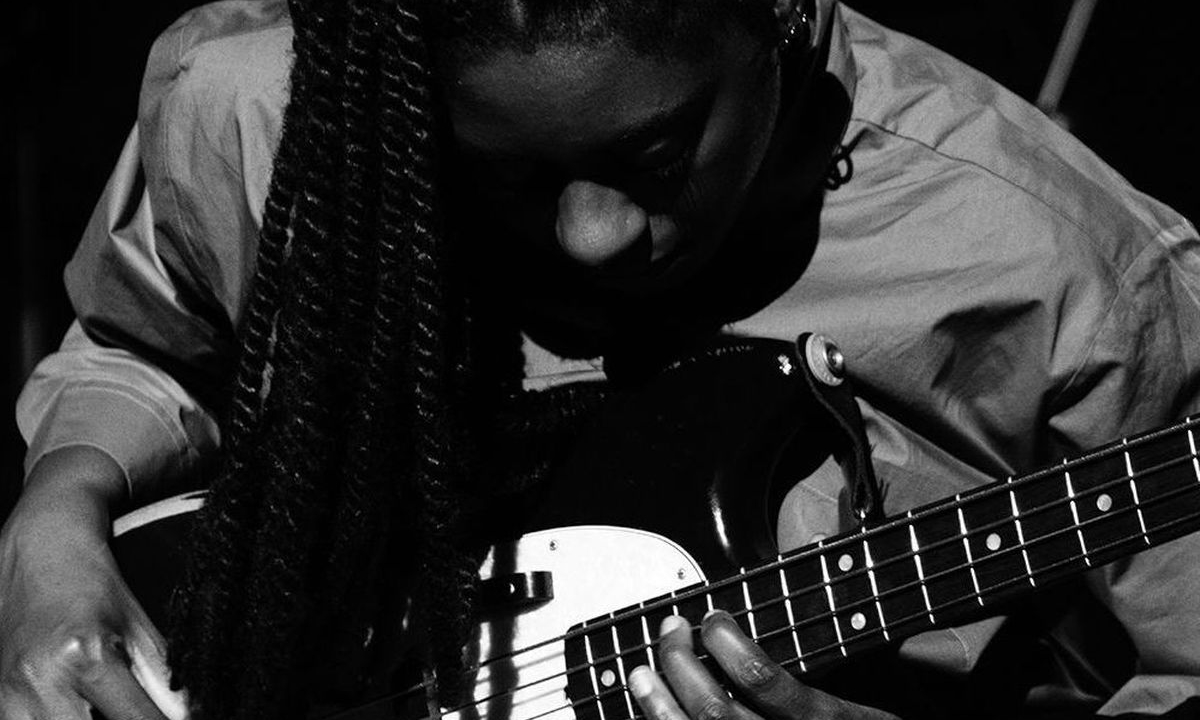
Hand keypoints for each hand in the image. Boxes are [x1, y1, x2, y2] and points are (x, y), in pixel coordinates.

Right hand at [0, 449, 186, 719]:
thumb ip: (165, 675)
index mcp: (86, 656)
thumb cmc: (91, 582)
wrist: (39, 549)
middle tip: (142, 712)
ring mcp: (9, 694)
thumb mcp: (137, 626)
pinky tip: (80, 708)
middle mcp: (41, 680)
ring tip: (108, 708)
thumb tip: (190, 712)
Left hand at [628, 611, 897, 719]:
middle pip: (717, 712)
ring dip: (658, 705)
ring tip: (643, 673)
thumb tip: (821, 584)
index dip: (727, 644)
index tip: (712, 618)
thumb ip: (847, 659)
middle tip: (669, 631)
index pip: (764, 681)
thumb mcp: (881, 698)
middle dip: (680, 665)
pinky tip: (653, 714)